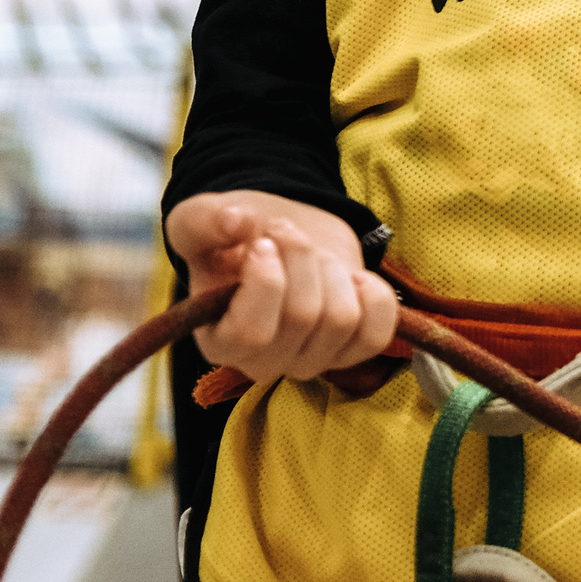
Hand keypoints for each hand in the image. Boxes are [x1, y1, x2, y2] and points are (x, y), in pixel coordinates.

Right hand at [163, 191, 397, 382]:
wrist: (283, 236)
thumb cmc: (237, 235)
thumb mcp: (202, 219)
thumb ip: (206, 219)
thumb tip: (235, 221)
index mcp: (219, 341)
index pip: (252, 334)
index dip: (266, 281)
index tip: (263, 244)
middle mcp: (265, 363)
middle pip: (304, 317)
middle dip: (301, 258)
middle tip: (287, 234)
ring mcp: (312, 359)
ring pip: (342, 319)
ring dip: (333, 269)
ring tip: (314, 253)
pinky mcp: (352, 347)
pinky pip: (378, 332)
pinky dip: (374, 295)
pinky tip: (353, 277)